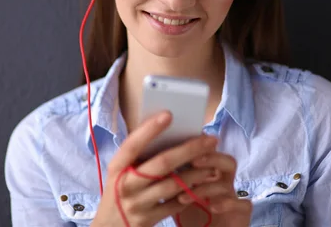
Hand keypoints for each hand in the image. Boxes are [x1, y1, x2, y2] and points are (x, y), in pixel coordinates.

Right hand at [92, 111, 219, 226]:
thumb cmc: (121, 191)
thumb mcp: (120, 172)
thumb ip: (138, 155)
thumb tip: (166, 130)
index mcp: (117, 167)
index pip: (133, 144)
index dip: (150, 129)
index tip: (169, 114)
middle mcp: (126, 184)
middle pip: (162, 163)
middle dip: (189, 149)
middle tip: (210, 139)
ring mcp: (137, 204)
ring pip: (174, 184)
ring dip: (197, 172)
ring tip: (213, 163)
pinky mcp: (148, 220)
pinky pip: (176, 204)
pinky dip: (191, 193)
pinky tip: (203, 184)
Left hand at [173, 152, 252, 226]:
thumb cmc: (190, 216)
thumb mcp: (177, 196)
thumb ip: (169, 179)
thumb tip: (150, 160)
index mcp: (208, 175)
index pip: (209, 154)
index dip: (198, 147)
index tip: (179, 146)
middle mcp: (223, 183)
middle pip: (225, 161)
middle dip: (211, 158)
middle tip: (192, 161)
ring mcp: (234, 197)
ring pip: (228, 181)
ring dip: (206, 187)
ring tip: (183, 197)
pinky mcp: (242, 213)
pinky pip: (242, 203)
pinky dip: (227, 203)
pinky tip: (211, 207)